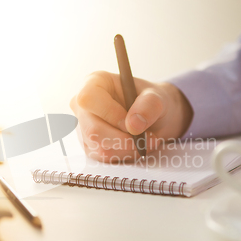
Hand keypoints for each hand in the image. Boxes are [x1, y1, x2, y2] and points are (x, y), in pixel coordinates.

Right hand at [70, 71, 192, 162]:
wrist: (152, 116)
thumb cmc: (150, 101)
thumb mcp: (157, 97)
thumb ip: (149, 105)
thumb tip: (133, 125)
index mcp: (95, 82)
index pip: (88, 99)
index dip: (110, 114)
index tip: (132, 124)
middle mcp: (83, 105)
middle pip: (92, 130)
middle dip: (124, 140)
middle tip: (149, 138)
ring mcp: (84, 127)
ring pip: (100, 148)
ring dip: (129, 149)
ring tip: (147, 141)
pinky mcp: (90, 146)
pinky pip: (105, 158)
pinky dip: (126, 155)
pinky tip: (137, 146)